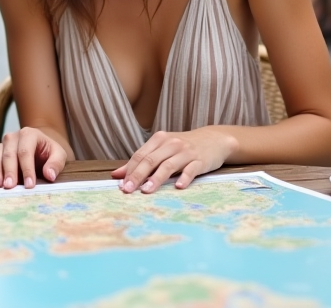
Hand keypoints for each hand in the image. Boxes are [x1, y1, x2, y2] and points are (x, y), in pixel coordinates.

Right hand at [0, 127, 67, 188]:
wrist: (40, 147)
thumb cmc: (49, 152)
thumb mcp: (59, 155)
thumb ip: (56, 163)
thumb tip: (49, 175)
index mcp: (29, 134)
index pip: (26, 152)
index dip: (27, 169)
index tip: (29, 185)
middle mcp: (13, 137)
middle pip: (9, 154)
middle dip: (10, 171)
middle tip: (10, 186)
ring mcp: (3, 144)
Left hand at [111, 128, 236, 191]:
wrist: (214, 139)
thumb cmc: (183, 147)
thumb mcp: (162, 149)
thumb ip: (141, 161)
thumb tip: (117, 175)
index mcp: (159, 140)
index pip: (140, 155)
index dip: (129, 170)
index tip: (121, 185)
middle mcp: (171, 144)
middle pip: (150, 160)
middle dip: (137, 176)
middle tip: (128, 190)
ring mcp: (186, 152)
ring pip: (168, 165)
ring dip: (156, 179)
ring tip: (146, 191)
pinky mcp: (200, 160)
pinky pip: (190, 169)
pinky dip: (184, 178)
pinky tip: (178, 187)